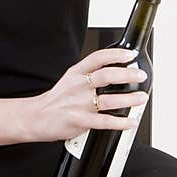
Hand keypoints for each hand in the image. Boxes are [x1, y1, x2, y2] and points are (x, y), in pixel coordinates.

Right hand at [28, 48, 148, 142]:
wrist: (35, 117)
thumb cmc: (56, 100)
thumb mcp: (70, 80)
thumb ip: (89, 75)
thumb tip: (116, 72)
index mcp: (76, 73)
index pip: (98, 58)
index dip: (116, 54)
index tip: (130, 55)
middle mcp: (78, 86)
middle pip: (106, 76)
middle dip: (127, 75)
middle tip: (140, 76)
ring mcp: (78, 104)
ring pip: (108, 100)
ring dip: (129, 99)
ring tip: (141, 98)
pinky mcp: (78, 121)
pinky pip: (104, 122)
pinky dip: (120, 122)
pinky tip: (130, 122)